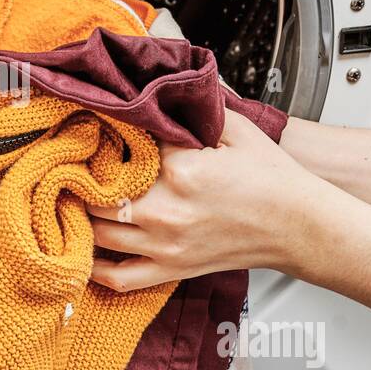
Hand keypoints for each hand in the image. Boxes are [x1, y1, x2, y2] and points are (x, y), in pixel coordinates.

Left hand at [88, 108, 325, 290]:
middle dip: (80, 178)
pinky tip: (83, 248)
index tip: (96, 129)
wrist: (300, 226)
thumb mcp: (236, 129)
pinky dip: (93, 268)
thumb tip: (163, 91)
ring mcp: (166, 244)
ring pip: (96, 233)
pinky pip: (118, 278)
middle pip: (96, 193)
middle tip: (71, 165)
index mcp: (181, 169)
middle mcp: (167, 210)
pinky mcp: (172, 269)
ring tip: (72, 198)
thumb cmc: (272, 179)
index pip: (123, 147)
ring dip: (79, 215)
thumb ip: (196, 108)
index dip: (106, 136)